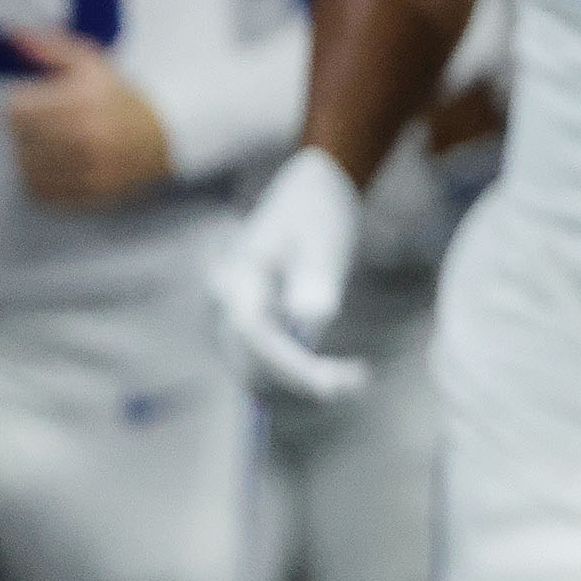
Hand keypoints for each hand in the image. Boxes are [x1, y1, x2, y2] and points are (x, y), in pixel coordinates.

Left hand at [6, 29, 172, 208]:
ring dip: (31, 154)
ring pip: (26, 166)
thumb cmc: (122, 98)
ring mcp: (88, 170)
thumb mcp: (92, 64)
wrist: (164, 136)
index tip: (39, 100)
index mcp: (84, 101)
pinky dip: (40, 179)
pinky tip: (57, 165)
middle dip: (27, 128)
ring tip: (51, 143)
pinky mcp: (88, 193)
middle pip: (19, 138)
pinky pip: (40, 191)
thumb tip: (14, 33)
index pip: (17, 108)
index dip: (24, 101)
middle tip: (47, 122)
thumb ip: (51, 47)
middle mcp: (85, 138)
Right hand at [209, 147, 367, 399]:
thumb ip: (317, 277)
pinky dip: (300, 374)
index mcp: (237, 280)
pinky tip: (341, 374)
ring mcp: (233, 322)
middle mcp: (224, 307)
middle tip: (356, 381)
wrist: (308, 195)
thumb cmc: (316, 213)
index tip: (330, 385)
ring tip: (356, 378)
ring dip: (301, 382)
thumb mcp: (324, 240)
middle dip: (298, 380)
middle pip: (250, 364)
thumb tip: (313, 318)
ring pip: (257, 372)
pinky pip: (268, 364)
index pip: (254, 336)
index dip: (289, 367)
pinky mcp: (250, 331)